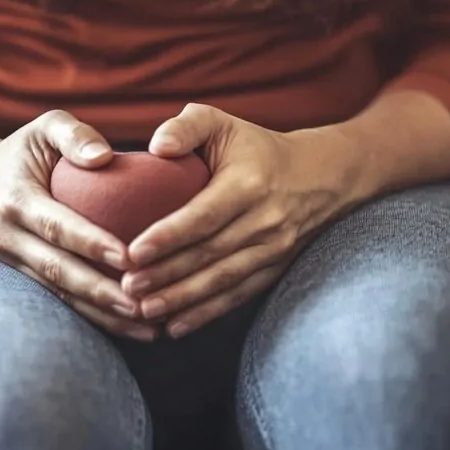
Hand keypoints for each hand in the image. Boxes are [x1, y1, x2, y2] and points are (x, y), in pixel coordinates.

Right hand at [0, 111, 160, 340]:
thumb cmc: (23, 151)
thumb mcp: (44, 127)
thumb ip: (74, 134)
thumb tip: (104, 156)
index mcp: (14, 199)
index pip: (56, 225)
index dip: (90, 243)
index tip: (128, 258)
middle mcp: (5, 236)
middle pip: (58, 270)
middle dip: (101, 291)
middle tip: (145, 304)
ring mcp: (9, 261)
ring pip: (59, 294)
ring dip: (103, 314)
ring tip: (148, 327)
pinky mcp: (19, 277)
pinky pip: (59, 301)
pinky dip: (94, 316)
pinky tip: (129, 325)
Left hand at [124, 104, 364, 337]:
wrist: (322, 175)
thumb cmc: (255, 146)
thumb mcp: (222, 122)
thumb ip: (186, 126)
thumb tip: (156, 147)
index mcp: (248, 183)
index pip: (204, 215)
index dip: (168, 236)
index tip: (133, 252)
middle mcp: (266, 220)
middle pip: (210, 254)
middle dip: (167, 275)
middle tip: (127, 287)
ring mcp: (274, 249)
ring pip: (223, 280)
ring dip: (182, 300)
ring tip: (144, 311)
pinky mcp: (275, 269)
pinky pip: (238, 296)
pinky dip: (206, 314)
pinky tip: (175, 327)